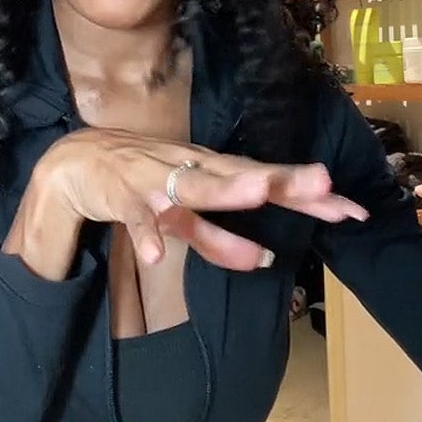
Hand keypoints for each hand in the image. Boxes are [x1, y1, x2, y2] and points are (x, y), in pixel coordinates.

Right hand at [27, 128, 367, 271]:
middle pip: (239, 174)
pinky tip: (154, 254)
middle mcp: (189, 168)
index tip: (350, 208)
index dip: (305, 192)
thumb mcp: (183, 209)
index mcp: (208, 168)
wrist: (71, 162)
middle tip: (320, 182)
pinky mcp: (121, 196)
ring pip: (193, 186)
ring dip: (223, 190)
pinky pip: (137, 217)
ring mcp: (155, 180)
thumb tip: (266, 259)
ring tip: (256, 194)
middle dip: (279, 179)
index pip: (265, 178)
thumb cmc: (137, 181)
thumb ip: (220, 238)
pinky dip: (145, 233)